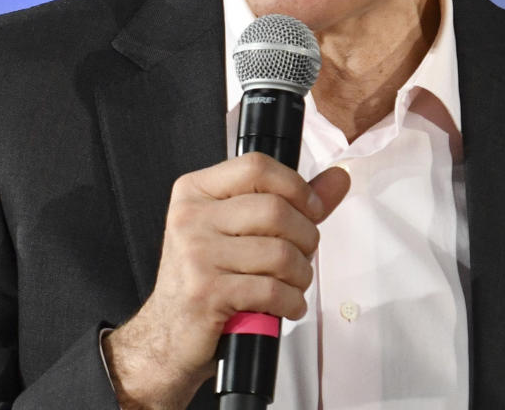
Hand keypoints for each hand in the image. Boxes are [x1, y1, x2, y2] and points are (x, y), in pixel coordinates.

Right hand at [102, 154, 349, 409]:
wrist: (166, 336)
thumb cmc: (207, 278)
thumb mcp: (238, 230)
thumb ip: (290, 202)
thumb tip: (339, 178)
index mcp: (195, 191)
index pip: (256, 166)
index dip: (296, 186)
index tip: (312, 208)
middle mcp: (191, 217)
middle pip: (274, 210)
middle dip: (306, 236)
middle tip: (305, 253)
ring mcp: (196, 254)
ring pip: (279, 252)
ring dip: (301, 274)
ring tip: (295, 283)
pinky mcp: (206, 292)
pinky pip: (271, 290)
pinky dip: (291, 301)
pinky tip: (287, 305)